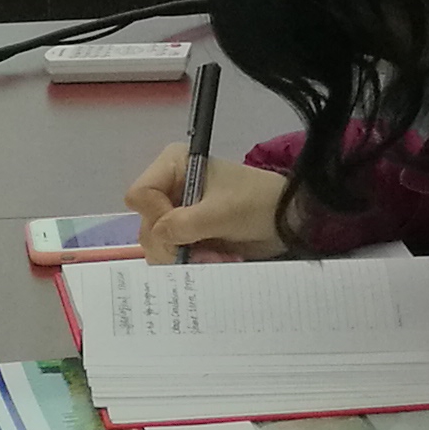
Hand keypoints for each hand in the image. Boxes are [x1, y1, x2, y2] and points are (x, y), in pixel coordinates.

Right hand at [127, 142, 288, 260]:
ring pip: (158, 246)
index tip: (183, 228)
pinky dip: (194, 263)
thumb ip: (184, 224)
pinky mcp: (187, 235)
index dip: (156, 215)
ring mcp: (176, 213)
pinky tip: (218, 261)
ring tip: (217, 259)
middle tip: (207, 254)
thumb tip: (156, 238)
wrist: (288, 220)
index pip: (140, 194)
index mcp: (173, 166)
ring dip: (187, 258)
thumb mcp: (222, 212)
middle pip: (146, 225)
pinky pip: (174, 256)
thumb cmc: (257, 203)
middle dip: (175, 245)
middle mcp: (169, 188)